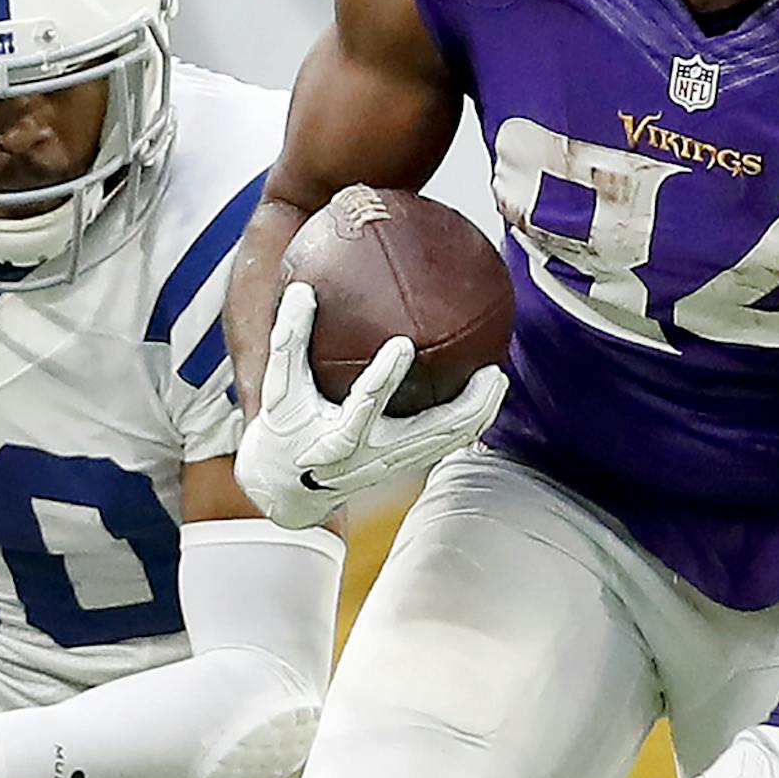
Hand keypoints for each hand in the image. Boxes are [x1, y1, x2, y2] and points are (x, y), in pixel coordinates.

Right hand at [234, 282, 507, 527]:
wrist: (291, 489)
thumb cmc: (286, 430)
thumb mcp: (279, 389)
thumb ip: (290, 340)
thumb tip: (302, 287)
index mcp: (337, 438)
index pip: (364, 406)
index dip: (384, 378)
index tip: (402, 344)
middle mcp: (372, 457)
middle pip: (430, 435)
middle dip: (466, 407)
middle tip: (491, 371)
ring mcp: (394, 466)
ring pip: (447, 443)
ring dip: (479, 414)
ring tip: (499, 379)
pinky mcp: (406, 467)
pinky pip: (446, 444)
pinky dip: (470, 420)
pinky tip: (486, 392)